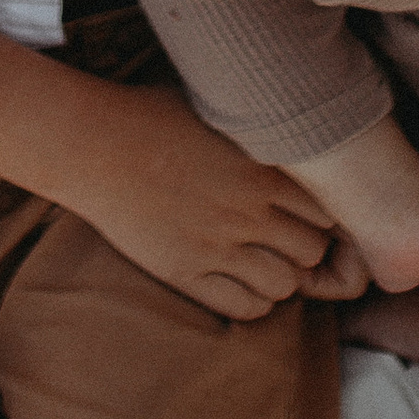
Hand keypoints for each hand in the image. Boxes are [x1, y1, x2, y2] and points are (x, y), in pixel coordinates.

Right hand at [55, 79, 368, 317]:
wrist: (93, 144)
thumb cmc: (150, 115)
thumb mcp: (215, 110)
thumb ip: (256, 130)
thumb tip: (284, 124)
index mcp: (261, 169)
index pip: (325, 211)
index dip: (315, 217)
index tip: (297, 213)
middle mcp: (249, 210)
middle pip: (311, 251)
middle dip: (301, 249)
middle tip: (279, 242)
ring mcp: (219, 244)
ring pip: (284, 285)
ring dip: (279, 278)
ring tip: (259, 264)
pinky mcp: (187, 272)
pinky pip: (244, 308)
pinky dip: (252, 303)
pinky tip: (237, 283)